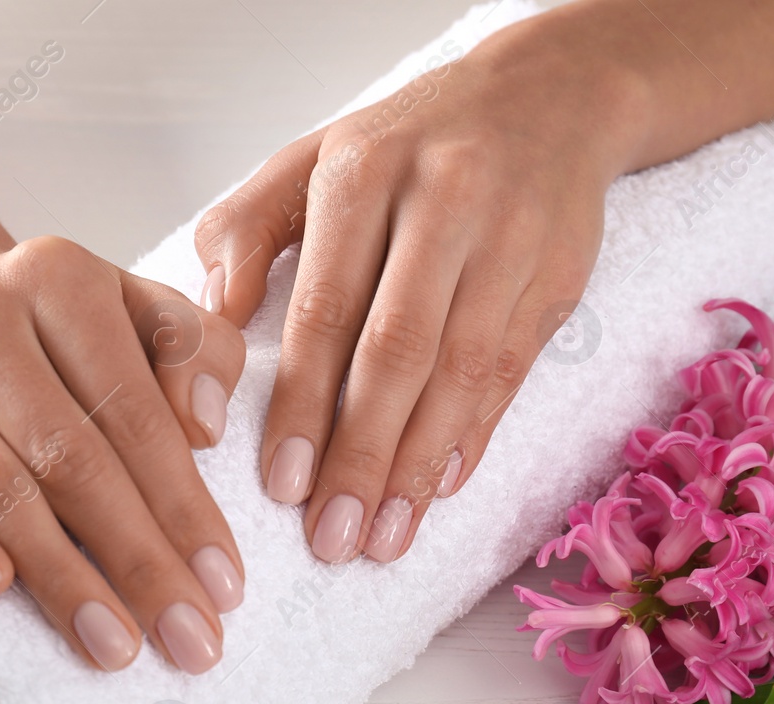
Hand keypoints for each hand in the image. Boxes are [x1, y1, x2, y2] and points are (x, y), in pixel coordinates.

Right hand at [0, 235, 246, 673]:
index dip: (186, 506)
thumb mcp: (139, 312)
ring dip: (61, 577)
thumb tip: (206, 428)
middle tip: (189, 639)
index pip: (136, 412)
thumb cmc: (58, 330)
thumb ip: (197, 354)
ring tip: (116, 646)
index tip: (226, 586)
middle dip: (139, 561)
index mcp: (61, 279)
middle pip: (71, 458)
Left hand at [193, 10, 639, 563]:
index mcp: (365, 172)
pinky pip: (511, 371)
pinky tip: (439, 489)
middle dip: (361, 455)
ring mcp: (511, 239)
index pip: (327, 308)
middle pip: (398, 351)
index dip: (305, 404)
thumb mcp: (313, 157)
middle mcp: (444, 201)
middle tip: (332, 536)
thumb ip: (246, 228)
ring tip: (383, 537)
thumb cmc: (410, 143)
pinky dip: (474, 436)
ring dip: (419, 465)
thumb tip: (215, 320)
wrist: (547, 96)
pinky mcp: (559, 274)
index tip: (284, 484)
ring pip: (463, 373)